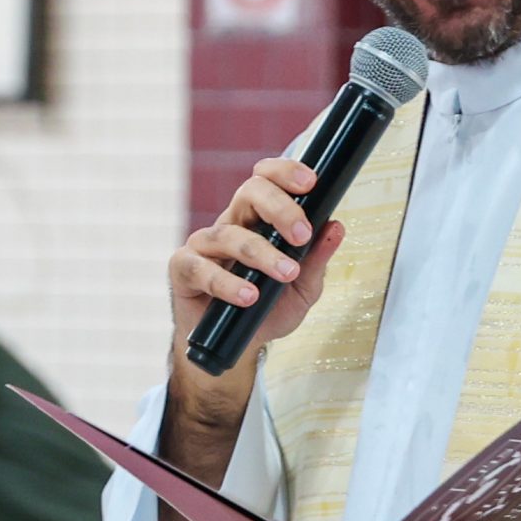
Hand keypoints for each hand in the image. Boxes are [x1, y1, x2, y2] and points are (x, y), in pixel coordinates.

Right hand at [165, 157, 346, 422]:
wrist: (236, 348)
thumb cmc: (267, 310)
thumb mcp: (302, 289)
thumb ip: (317, 260)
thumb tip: (337, 227)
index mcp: (258, 220)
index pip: (266, 180)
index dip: (284, 173)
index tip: (310, 183)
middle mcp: (231, 224)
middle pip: (248, 193)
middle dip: (279, 208)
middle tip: (302, 235)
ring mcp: (204, 245)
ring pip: (228, 234)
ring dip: (260, 253)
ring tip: (286, 273)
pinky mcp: (184, 270)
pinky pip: (200, 268)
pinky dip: (226, 282)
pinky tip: (248, 295)